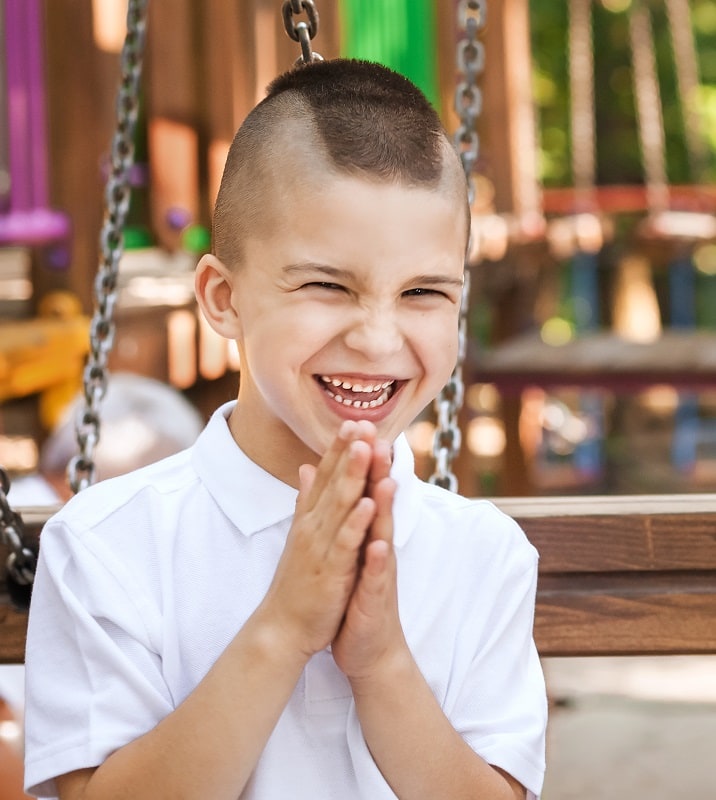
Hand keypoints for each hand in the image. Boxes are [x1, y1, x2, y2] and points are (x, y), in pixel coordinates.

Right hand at [257, 420, 376, 660]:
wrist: (282, 626)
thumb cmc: (297, 580)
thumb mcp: (301, 533)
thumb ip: (306, 499)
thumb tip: (306, 467)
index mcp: (309, 517)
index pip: (325, 475)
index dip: (339, 448)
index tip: (354, 421)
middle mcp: (312, 526)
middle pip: (332, 482)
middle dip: (348, 451)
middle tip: (361, 421)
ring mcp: (319, 546)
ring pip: (339, 505)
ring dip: (353, 476)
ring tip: (367, 448)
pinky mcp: (329, 569)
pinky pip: (345, 542)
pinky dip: (356, 522)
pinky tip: (370, 503)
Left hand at [332, 438, 409, 682]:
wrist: (369, 647)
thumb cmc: (358, 596)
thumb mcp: (349, 552)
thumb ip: (347, 518)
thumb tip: (338, 485)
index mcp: (367, 535)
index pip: (367, 492)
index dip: (364, 462)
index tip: (360, 428)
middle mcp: (378, 547)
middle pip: (380, 505)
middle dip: (380, 473)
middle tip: (381, 439)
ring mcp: (380, 572)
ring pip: (384, 535)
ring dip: (386, 510)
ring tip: (387, 482)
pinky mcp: (376, 598)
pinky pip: (377, 578)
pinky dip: (378, 560)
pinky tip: (378, 545)